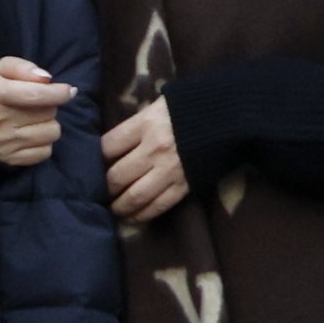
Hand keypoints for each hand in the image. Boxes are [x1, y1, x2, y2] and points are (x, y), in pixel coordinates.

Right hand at [0, 54, 75, 168]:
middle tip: (36, 104)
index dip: (58, 92)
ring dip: (48, 124)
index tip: (69, 90)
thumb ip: (22, 68)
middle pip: (48, 113)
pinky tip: (29, 135)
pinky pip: (45, 152)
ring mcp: (1, 142)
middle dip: (49, 105)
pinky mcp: (8, 159)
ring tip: (33, 119)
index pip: (35, 95)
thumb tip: (46, 79)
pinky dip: (42, 143)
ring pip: (51, 133)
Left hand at [101, 99, 189, 223]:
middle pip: (116, 175)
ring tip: (113, 208)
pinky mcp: (185, 185)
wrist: (231, 116)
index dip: (96, 160)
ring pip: (134, 196)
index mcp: (145, 124)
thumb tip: (113, 143)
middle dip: (103, 188)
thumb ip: (137, 124)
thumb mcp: (158, 106)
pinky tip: (133, 216)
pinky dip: (142, 214)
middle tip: (98, 193)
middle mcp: (154, 149)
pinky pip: (158, 205)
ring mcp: (169, 169)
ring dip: (119, 206)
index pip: (107, 147)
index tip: (92, 167)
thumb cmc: (191, 107)